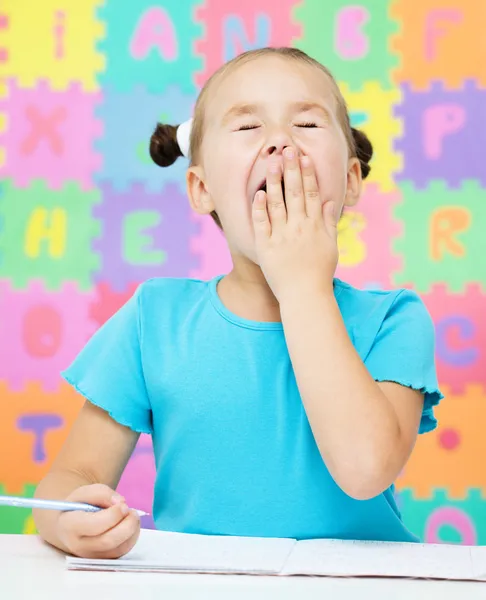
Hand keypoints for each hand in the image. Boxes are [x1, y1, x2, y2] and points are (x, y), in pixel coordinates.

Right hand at [56, 483, 140, 558]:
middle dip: (126, 524)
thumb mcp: (85, 493)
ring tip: (131, 515)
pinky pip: (123, 551)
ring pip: (118, 548)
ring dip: (132, 530)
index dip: (113, 515)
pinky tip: (129, 524)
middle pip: (108, 541)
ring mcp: (91, 556)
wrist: (69, 526)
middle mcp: (79, 546)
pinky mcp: (103, 559)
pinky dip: (132, 536)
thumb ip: (102, 494)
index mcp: (70, 526)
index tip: (123, 505)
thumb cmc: (78, 507)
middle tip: (131, 511)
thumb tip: (120, 502)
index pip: (93, 525)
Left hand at [252, 146, 337, 301]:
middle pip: (295, 193)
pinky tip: (258, 193)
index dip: (308, 174)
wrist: (305, 296)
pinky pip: (262, 224)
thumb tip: (332, 202)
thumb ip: (330, 223)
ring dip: (274, 181)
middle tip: (287, 149)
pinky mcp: (267, 246)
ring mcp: (282, 236)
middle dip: (291, 169)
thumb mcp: (330, 246)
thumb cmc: (319, 272)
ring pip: (277, 203)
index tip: (304, 157)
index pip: (313, 193)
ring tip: (271, 162)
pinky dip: (260, 208)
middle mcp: (299, 227)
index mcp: (315, 226)